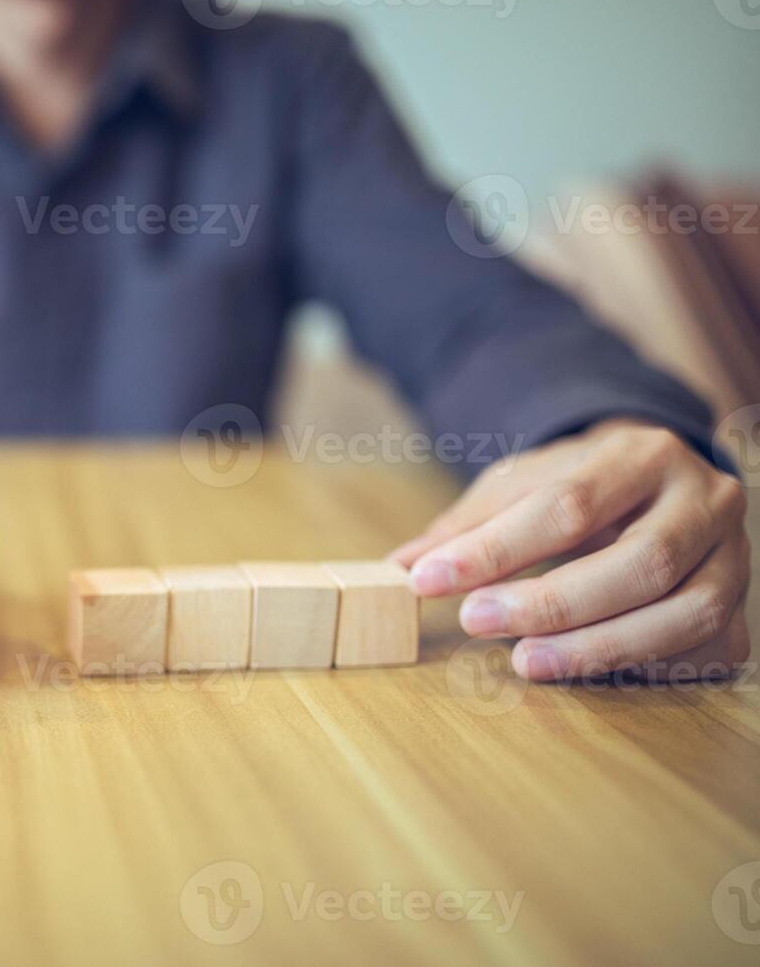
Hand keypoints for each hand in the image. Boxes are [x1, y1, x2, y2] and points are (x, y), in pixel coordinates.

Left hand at [391, 420, 750, 681]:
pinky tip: (585, 670)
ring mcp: (734, 557)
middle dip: (552, 603)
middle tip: (476, 622)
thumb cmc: (577, 489)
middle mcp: (704, 500)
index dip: (495, 550)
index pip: (568, 506)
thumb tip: (401, 567)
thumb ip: (464, 527)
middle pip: (640, 562)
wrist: (654, 486)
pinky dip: (642, 665)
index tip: (428, 581)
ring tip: (524, 661)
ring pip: (683, 613)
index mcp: (643, 455)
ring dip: (597, 646)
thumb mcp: (516, 487)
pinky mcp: (741, 611)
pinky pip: (704, 649)